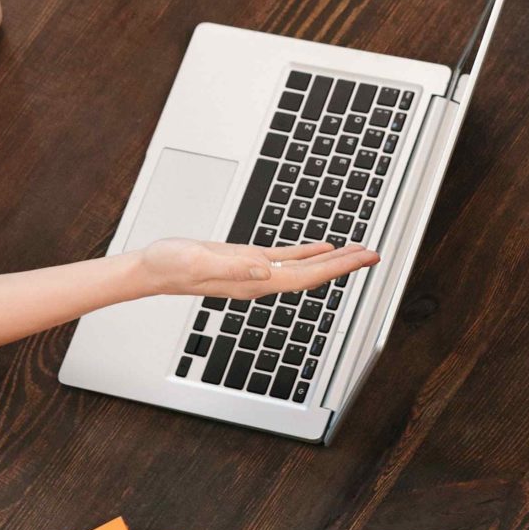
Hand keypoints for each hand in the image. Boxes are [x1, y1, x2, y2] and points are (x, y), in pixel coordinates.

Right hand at [139, 236, 379, 299]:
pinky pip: (286, 257)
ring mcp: (256, 271)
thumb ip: (234, 267)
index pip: (305, 277)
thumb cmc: (171, 265)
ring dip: (332, 260)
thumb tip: (268, 270)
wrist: (153, 269)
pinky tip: (322, 247)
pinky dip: (308, 252)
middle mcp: (261, 280)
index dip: (337, 269)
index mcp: (254, 282)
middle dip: (345, 265)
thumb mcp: (200, 260)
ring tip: (358, 251)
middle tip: (375, 254)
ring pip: (304, 266)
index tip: (362, 260)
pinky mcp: (248, 260)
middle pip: (313, 275)